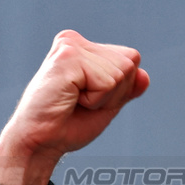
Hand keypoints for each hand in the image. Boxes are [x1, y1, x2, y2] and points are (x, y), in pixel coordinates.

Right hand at [0, 30, 150, 184]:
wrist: (39, 143)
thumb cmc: (66, 126)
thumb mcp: (106, 105)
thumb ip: (126, 88)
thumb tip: (145, 75)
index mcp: (83, 47)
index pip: (131, 59)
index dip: (119, 89)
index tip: (88, 100)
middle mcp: (75, 41)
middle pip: (130, 63)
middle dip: (114, 92)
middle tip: (81, 103)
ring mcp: (70, 47)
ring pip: (121, 73)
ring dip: (103, 98)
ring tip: (74, 101)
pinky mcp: (67, 58)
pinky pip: (108, 82)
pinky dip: (95, 100)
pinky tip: (70, 100)